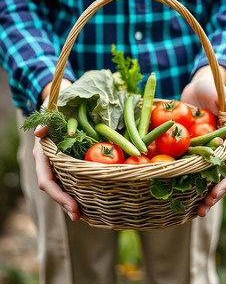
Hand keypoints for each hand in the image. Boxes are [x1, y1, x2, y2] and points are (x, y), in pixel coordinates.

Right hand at [33, 79, 80, 220]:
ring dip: (72, 201)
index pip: (46, 181)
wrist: (60, 104)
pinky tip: (91, 199)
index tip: (73, 208)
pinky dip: (79, 190)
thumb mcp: (51, 111)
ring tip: (86, 214)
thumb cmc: (57, 107)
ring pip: (63, 187)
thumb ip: (46, 121)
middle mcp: (49, 163)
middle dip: (65, 204)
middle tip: (79, 216)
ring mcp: (58, 164)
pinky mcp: (68, 162)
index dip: (58, 196)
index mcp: (43, 155)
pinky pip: (72, 179)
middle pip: (54, 189)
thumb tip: (40, 133)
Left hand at [181, 66, 225, 216]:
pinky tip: (173, 192)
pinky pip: (186, 166)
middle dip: (212, 197)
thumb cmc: (213, 88)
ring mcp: (203, 151)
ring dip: (197, 195)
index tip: (216, 193)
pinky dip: (182, 179)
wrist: (195, 86)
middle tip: (201, 211)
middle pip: (218, 178)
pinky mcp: (189, 148)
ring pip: (202, 177)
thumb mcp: (224, 96)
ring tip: (190, 211)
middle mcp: (218, 150)